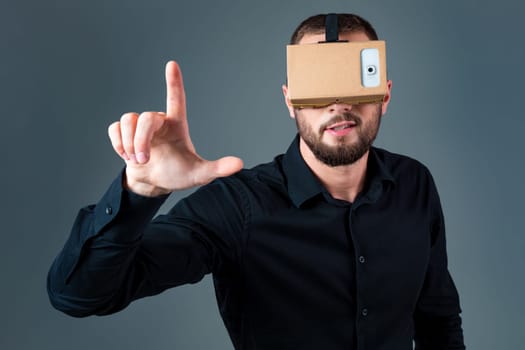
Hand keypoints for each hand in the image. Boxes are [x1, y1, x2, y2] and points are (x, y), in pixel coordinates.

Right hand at [107, 61, 242, 196]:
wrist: (154, 184)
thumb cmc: (178, 174)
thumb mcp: (200, 174)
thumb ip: (218, 168)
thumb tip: (240, 164)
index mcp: (177, 125)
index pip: (176, 99)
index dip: (174, 82)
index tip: (172, 64)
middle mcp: (158, 122)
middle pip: (145, 117)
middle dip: (141, 140)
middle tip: (143, 159)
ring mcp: (140, 127)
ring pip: (128, 120)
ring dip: (129, 143)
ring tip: (137, 159)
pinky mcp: (124, 133)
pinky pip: (115, 128)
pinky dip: (118, 143)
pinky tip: (125, 155)